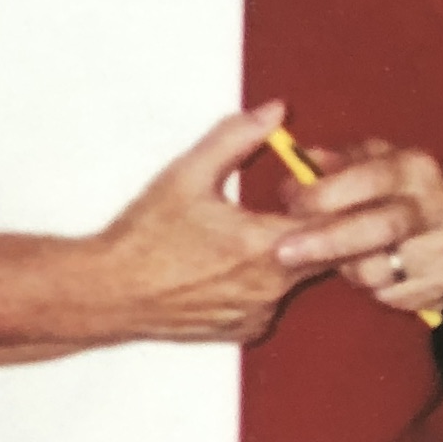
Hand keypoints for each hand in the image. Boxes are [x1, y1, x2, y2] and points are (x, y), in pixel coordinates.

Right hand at [90, 104, 361, 346]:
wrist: (109, 292)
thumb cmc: (144, 237)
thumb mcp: (187, 173)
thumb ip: (238, 137)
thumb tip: (276, 112)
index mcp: (263, 245)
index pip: (333, 224)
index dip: (331, 200)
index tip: (314, 184)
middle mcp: (270, 287)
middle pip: (325, 253)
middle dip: (314, 226)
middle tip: (285, 204)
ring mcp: (259, 313)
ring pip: (298, 278)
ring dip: (290, 254)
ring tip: (248, 234)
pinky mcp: (246, 329)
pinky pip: (273, 300)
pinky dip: (265, 281)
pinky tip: (231, 265)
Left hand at [266, 136, 442, 316]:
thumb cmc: (413, 193)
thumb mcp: (384, 162)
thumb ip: (340, 161)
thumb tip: (299, 159)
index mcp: (416, 169)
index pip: (366, 178)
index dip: (322, 193)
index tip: (289, 203)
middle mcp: (436, 207)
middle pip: (376, 228)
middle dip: (325, 241)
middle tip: (283, 252)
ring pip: (376, 270)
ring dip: (347, 267)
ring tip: (346, 255)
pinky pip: (390, 295)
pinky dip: (373, 287)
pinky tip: (379, 271)